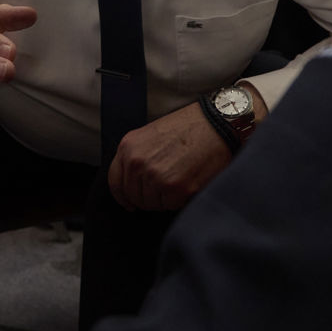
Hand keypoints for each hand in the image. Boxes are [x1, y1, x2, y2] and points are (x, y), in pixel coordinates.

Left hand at [107, 103, 230, 210]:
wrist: (216, 124)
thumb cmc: (188, 127)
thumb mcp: (150, 135)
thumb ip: (136, 157)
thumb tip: (132, 184)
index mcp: (128, 147)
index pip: (115, 182)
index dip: (123, 197)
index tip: (129, 203)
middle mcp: (137, 163)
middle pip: (134, 197)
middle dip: (148, 196)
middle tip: (166, 184)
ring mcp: (156, 177)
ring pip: (152, 204)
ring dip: (164, 198)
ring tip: (180, 177)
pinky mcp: (176, 189)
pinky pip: (170, 206)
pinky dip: (180, 200)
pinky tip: (188, 181)